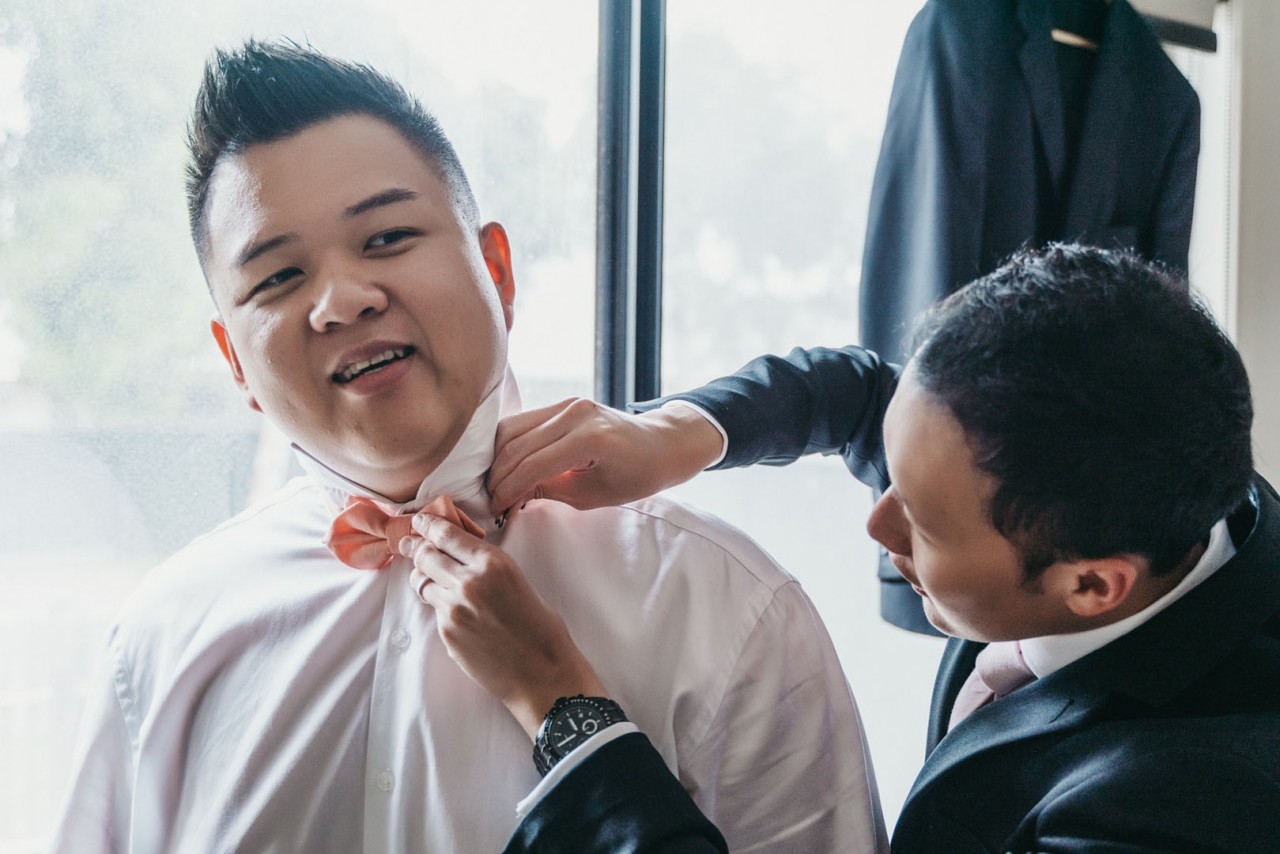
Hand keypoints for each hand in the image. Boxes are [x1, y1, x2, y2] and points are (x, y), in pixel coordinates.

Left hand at [400, 511, 605, 738]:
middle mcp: (469, 581)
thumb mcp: (519, 582)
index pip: (447, 534)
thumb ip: (488, 567)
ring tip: (428, 577)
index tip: (419, 520)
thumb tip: (461, 558)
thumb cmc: (541, 628)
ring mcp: (454, 608)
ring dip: (424, 577)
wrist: (542, 673)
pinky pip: (434, 610)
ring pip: (423, 582)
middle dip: (416, 548)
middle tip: (409, 545)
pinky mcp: (447, 632)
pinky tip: (453, 610)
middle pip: (426, 555)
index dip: (428, 524)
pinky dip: (439, 605)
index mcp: (493, 563)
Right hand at [486, 398, 723, 516]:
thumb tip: (509, 497)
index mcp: (589, 438)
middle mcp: (575, 413)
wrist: (661, 445)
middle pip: (516, 445)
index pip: (533, 465)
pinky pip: (524, 421)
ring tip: (494, 484)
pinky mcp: (564, 402)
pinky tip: (504, 465)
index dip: (508, 489)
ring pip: (512, 428)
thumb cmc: (636, 475)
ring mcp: (568, 403)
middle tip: (487, 500)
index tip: (494, 509)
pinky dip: (509, 443)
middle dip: (497, 476)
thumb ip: (548, 491)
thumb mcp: (592, 495)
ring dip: (497, 458)